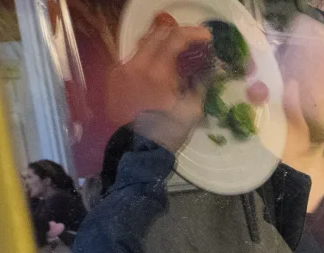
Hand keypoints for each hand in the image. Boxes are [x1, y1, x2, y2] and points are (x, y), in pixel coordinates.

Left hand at [108, 13, 211, 150]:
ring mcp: (123, 70)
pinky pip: (135, 58)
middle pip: (157, 35)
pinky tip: (160, 67)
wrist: (137, 149)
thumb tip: (205, 70)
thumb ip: (198, 84)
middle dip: (176, 34)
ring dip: (162, 44)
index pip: (175, 39)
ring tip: (176, 52)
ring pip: (144, 45)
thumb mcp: (192, 109)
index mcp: (158, 72)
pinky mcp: (116, 77)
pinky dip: (150, 57)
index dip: (193, 33)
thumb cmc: (167, 132)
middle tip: (191, 41)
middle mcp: (137, 65)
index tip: (206, 37)